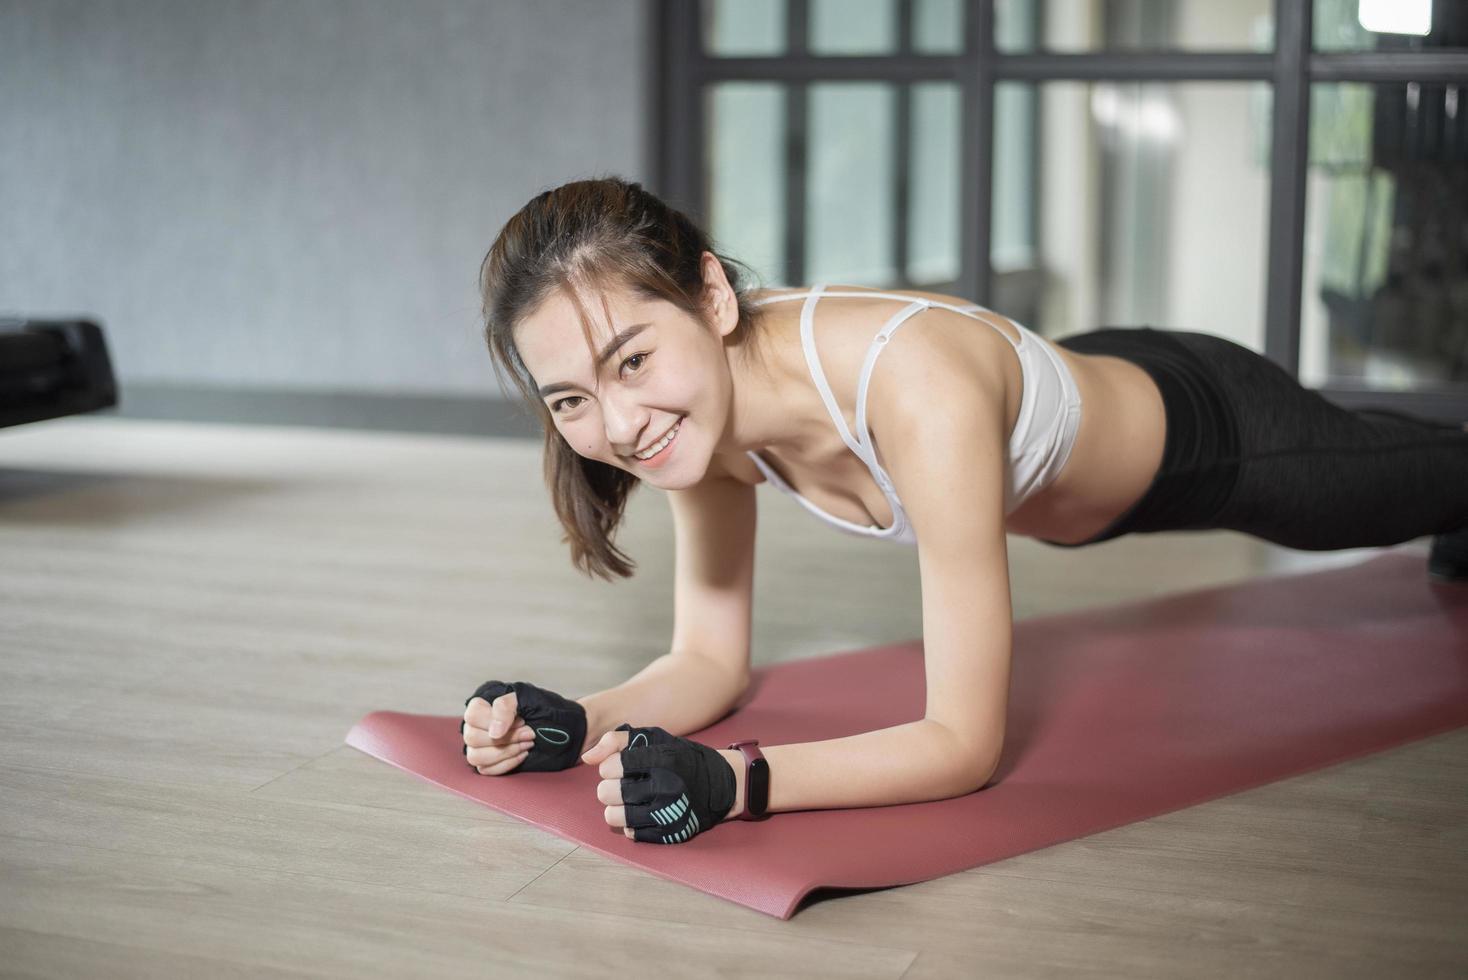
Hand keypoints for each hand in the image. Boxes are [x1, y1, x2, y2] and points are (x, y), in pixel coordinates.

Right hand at [462, 680, 587, 773]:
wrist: (568, 729)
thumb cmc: (548, 710)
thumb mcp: (527, 699)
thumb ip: (505, 707)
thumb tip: (493, 732)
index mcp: (486, 704)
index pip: (472, 715)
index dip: (494, 721)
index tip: (522, 722)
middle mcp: (480, 725)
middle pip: (472, 738)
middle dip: (506, 738)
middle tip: (529, 733)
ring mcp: (484, 745)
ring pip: (475, 757)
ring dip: (505, 752)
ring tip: (527, 744)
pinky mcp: (491, 763)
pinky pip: (485, 770)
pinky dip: (506, 764)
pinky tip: (523, 755)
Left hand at [580, 723, 737, 842]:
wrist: (722, 784)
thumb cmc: (681, 757)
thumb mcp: (654, 738)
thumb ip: (617, 741)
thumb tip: (587, 758)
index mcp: (662, 759)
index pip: (611, 766)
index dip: (610, 766)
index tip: (620, 766)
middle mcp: (666, 787)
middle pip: (608, 793)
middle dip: (609, 787)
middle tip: (623, 784)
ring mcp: (668, 814)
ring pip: (614, 817)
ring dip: (616, 808)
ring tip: (628, 800)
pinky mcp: (670, 834)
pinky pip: (631, 833)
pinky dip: (631, 823)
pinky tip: (642, 812)